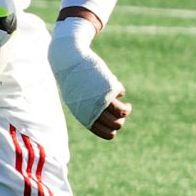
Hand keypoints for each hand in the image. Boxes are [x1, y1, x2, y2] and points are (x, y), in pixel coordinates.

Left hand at [49, 12, 127, 140]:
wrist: (68, 62)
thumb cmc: (71, 82)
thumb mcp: (77, 101)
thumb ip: (89, 110)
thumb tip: (106, 118)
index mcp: (85, 117)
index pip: (106, 133)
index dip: (113, 130)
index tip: (114, 122)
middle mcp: (94, 110)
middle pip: (117, 124)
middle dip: (121, 120)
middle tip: (120, 112)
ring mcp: (102, 98)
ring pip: (122, 112)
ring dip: (126, 109)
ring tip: (127, 105)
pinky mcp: (108, 86)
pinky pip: (120, 92)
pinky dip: (120, 91)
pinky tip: (114, 86)